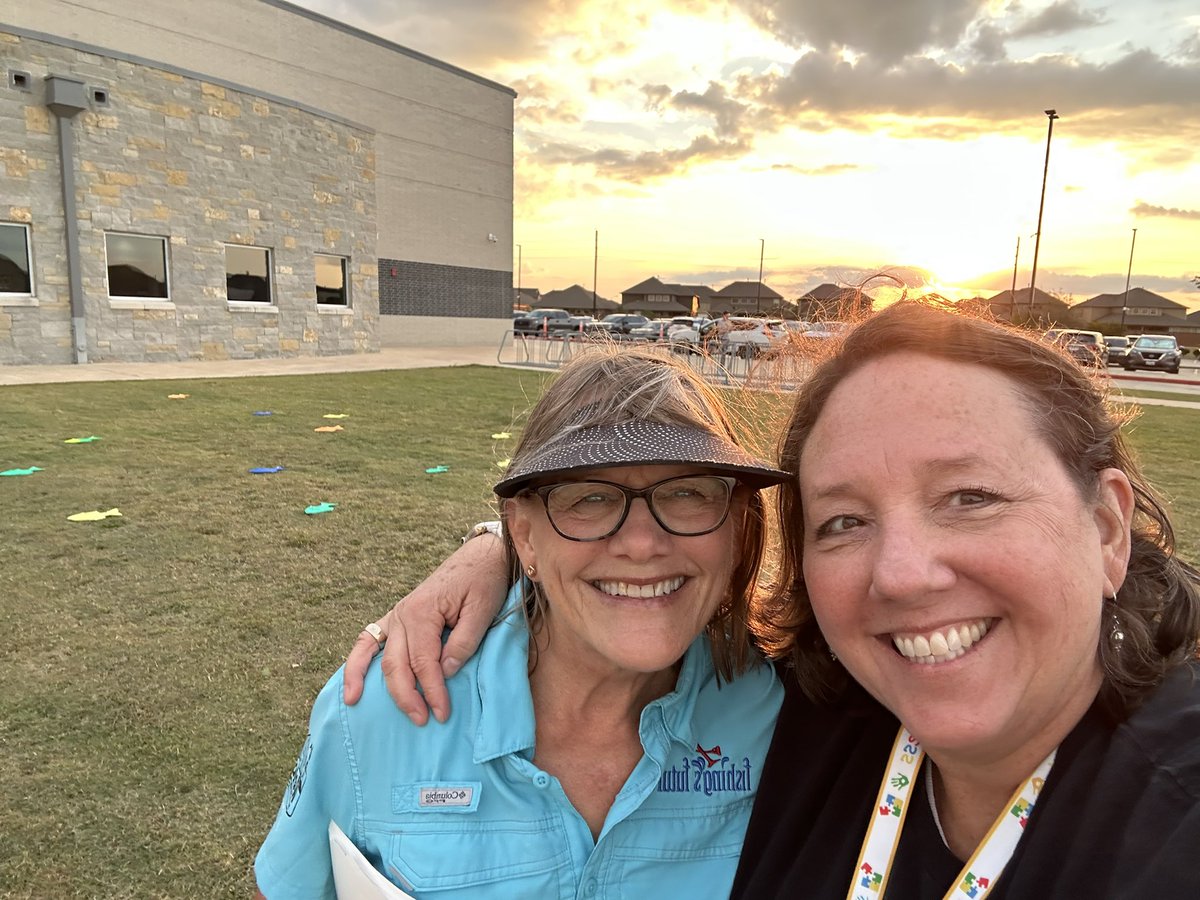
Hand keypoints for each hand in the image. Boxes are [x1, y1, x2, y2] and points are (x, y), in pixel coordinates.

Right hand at [342, 534, 508, 723]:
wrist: (480, 557)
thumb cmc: (484, 582)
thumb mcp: (483, 610)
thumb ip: (464, 641)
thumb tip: (445, 671)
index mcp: (423, 611)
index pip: (423, 661)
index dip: (433, 690)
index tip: (443, 713)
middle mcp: (402, 614)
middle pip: (396, 664)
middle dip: (407, 696)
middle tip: (424, 720)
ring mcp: (396, 615)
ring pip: (378, 656)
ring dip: (375, 685)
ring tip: (360, 706)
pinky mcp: (397, 618)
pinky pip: (368, 641)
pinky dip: (356, 662)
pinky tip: (351, 685)